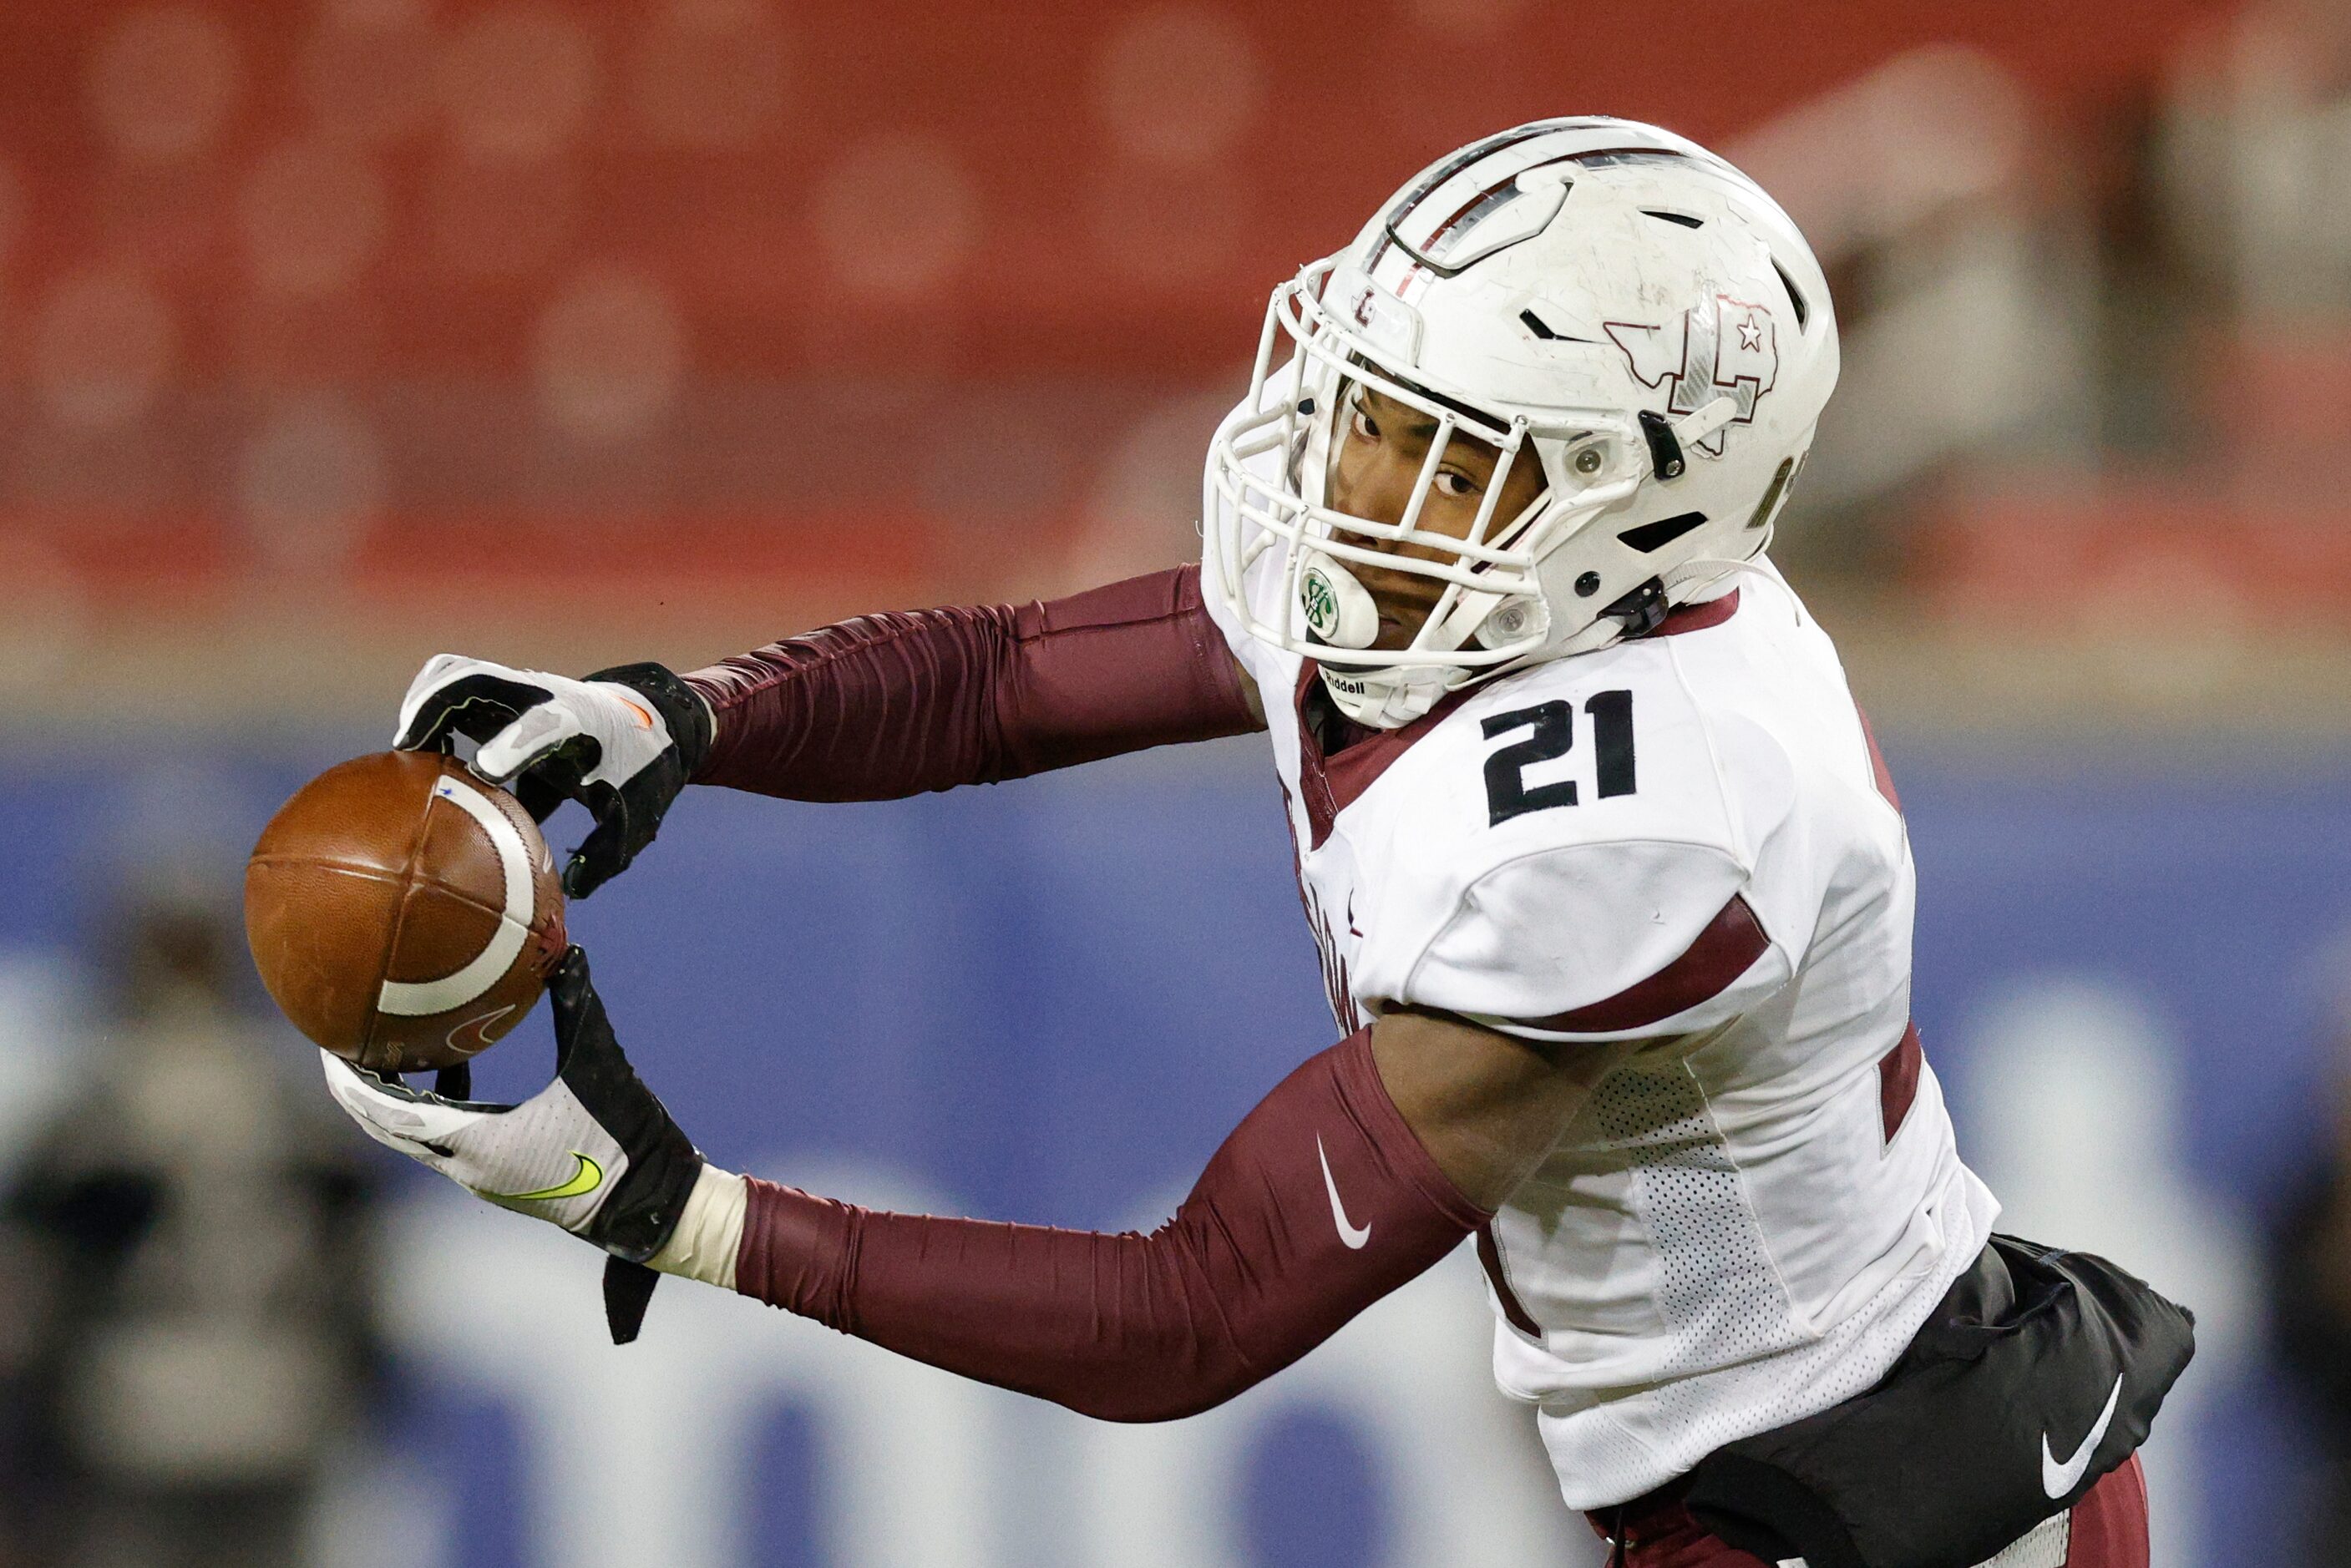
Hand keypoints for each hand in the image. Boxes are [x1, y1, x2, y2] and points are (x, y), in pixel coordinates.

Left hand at [322, 948, 702, 1341]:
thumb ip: (578, 1007)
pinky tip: (455, 1072)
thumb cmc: (627, 1144)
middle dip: (360, 1087)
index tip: (328, 1046)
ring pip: (418, 1136)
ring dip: (397, 1098)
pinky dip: (435, 1108)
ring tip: (387, 1051)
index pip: (389, 1113)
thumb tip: (566, 952)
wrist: (655, 1210)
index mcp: (477, 1145)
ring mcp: (484, 1178)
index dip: (352, 1081)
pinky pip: (448, 1140)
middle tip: (341, 1041)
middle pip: (389, 1128)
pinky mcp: (503, 1179)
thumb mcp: (599, 1067)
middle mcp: (468, 1168)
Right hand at [394, 655, 713, 896]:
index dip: (515, 744)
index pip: (545, 725)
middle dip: (441, 705)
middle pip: (482, 679)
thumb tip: (570, 893)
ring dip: (425, 700)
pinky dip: (429, 704)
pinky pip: (455, 682)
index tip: (485, 771)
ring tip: (402, 746)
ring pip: (459, 672)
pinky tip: (412, 747)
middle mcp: (547, 696)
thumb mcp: (634, 816)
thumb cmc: (640, 773)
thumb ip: (605, 853)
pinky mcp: (505, 692)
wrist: (653, 720)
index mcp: (581, 726)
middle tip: (410, 747)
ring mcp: (522, 688)